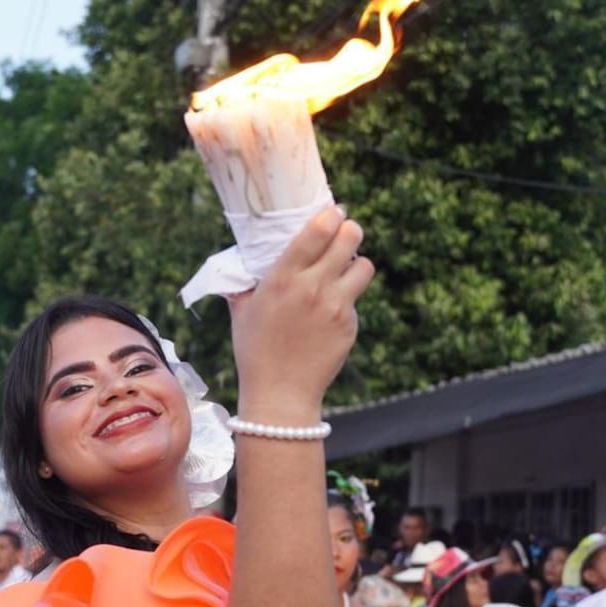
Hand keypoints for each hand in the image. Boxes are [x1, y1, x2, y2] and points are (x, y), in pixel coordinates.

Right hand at [229, 206, 373, 420]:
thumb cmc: (255, 350)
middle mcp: (312, 288)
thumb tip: (245, 260)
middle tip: (346, 233)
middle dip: (350, 231)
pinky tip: (332, 310)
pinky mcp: (349, 326)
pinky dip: (347, 298)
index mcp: (282, 278)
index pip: (316, 231)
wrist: (280, 394)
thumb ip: (245, 282)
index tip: (333, 212)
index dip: (330, 216)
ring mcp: (335, 307)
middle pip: (349, 239)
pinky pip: (356, 299)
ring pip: (363, 266)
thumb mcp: (242, 310)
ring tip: (345, 269)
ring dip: (356, 264)